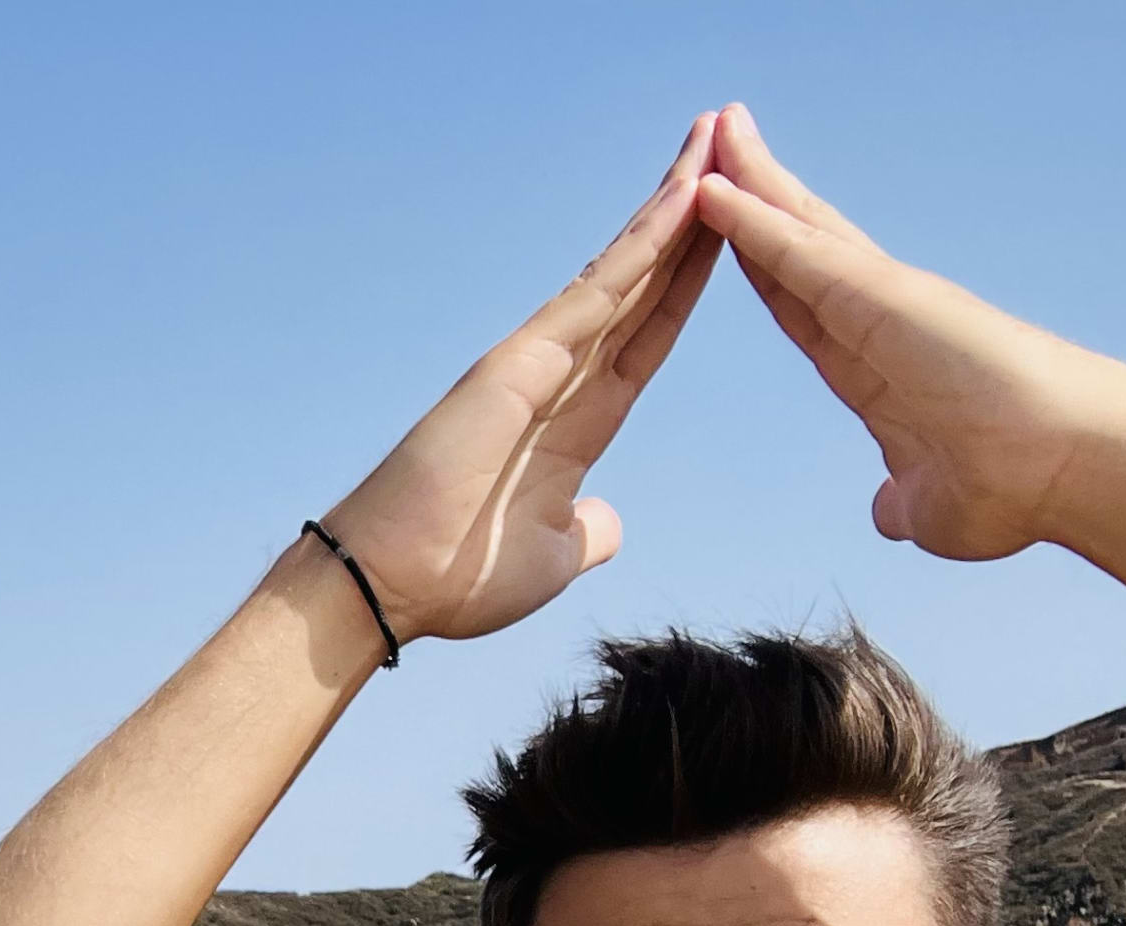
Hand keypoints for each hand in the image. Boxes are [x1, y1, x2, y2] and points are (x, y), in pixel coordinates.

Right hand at [317, 116, 722, 645]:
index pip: (649, 336)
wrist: (393, 586)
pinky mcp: (523, 356)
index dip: (690, 283)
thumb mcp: (554, 557)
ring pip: (626, 267)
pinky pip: (600, 288)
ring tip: (716, 139)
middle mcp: (562, 376)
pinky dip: (645, 241)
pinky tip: (685, 196)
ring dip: (674, 204)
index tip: (732, 233)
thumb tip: (605, 522)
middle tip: (731, 145)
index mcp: (579, 422)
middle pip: (644, 283)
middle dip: (691, 219)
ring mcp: (541, 358)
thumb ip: (587, 531)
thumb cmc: (459, 577)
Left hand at [695, 105, 1125, 560]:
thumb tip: (890, 510)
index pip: (802, 304)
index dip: (763, 263)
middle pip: (799, 246)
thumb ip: (902, 500)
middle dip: (755, 197)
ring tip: (712, 130)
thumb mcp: (930, 505)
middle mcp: (879, 320)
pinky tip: (717, 189)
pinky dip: (756, 221)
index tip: (726, 231)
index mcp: (876, 366)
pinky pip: (802, 254)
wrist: (1072, 471)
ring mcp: (883, 301)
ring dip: (750, 182)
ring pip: (799, 230)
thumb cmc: (1017, 488)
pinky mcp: (885, 297)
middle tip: (713, 143)